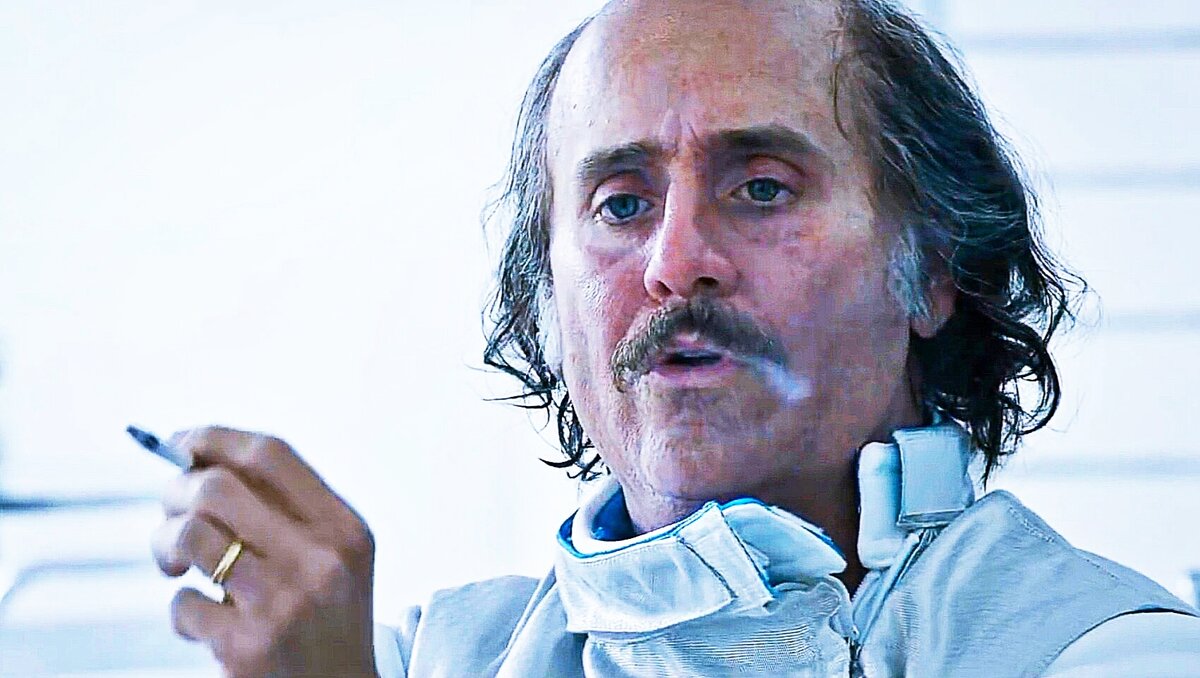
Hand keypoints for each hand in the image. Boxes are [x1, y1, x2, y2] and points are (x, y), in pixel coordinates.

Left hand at [150, 426, 378, 677]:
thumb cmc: (326, 621)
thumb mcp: (336, 557)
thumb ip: (289, 510)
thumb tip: (199, 461)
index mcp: (343, 528)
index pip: (271, 455)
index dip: (214, 438)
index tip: (180, 444)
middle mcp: (319, 560)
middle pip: (218, 487)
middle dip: (175, 493)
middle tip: (171, 514)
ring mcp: (282, 604)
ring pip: (190, 535)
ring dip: (164, 544)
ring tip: (175, 564)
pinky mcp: (247, 648)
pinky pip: (182, 604)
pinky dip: (181, 609)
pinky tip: (204, 621)